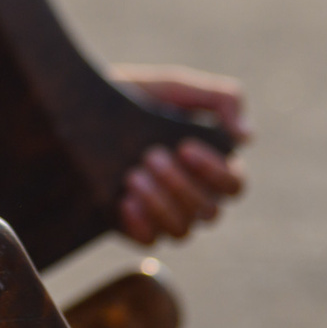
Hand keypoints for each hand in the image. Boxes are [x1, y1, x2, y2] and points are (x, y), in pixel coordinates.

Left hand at [108, 65, 249, 245]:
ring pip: (182, 229)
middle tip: (149, 155)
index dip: (216, 171)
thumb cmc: (134, 96)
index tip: (185, 146)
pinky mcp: (136, 224)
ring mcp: (165, 211)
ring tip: (132, 176)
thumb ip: (221, 98)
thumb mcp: (176, 87)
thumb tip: (248, 136)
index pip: (234, 184)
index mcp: (210, 163)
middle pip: (209, 211)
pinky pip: (150, 240)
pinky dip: (141, 224)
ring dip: (160, 204)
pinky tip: (124, 200)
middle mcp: (193, 193)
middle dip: (179, 184)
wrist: (78, 108)